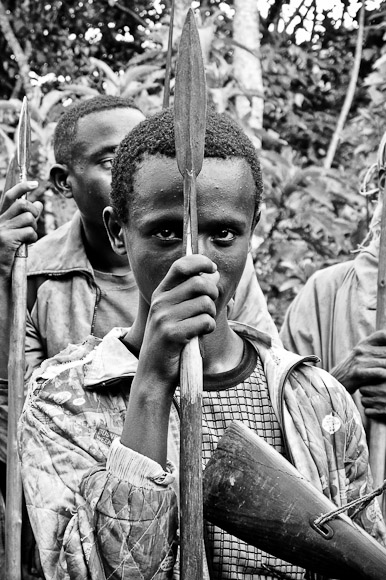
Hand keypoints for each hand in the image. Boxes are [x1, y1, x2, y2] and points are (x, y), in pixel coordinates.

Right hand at [0, 181, 41, 276]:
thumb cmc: (9, 252)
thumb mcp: (18, 232)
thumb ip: (27, 218)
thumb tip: (38, 203)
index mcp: (0, 217)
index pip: (9, 196)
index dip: (22, 187)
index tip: (34, 183)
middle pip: (22, 204)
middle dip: (34, 211)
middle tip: (34, 221)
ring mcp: (1, 229)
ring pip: (28, 218)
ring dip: (33, 227)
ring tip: (28, 237)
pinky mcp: (6, 239)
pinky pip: (29, 231)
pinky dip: (32, 238)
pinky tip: (25, 244)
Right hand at [136, 254, 218, 397]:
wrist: (154, 373)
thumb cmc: (171, 342)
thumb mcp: (178, 314)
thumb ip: (194, 294)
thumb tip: (214, 274)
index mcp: (161, 294)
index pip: (181, 266)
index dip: (200, 262)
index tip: (212, 268)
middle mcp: (160, 302)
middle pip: (200, 283)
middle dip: (213, 294)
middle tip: (209, 308)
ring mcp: (164, 318)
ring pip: (205, 303)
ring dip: (211, 315)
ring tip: (202, 326)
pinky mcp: (172, 334)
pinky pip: (205, 322)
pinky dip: (208, 329)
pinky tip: (199, 336)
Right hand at [331, 330, 385, 416]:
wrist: (336, 381)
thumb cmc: (354, 368)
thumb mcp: (363, 353)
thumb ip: (376, 349)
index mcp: (364, 343)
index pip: (382, 335)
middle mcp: (362, 350)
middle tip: (385, 364)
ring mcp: (359, 361)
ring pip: (385, 363)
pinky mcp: (358, 373)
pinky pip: (379, 373)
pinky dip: (385, 375)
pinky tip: (384, 378)